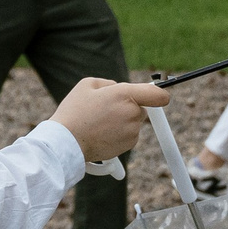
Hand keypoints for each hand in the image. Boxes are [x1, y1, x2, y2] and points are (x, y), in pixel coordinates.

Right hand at [50, 76, 170, 164]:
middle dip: (129, 107)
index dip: (160, 94)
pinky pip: (129, 134)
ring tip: (100, 122)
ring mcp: (132, 131)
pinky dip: (120, 133)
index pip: (158, 94)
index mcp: (125, 94)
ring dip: (123, 120)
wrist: (67, 142)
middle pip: (141, 107)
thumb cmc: (74, 111)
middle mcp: (132, 113)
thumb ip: (109, 84)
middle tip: (106, 109)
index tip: (158, 95)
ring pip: (134, 121)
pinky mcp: (129, 144)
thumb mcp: (87, 85)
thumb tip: (119, 89)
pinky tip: (102, 132)